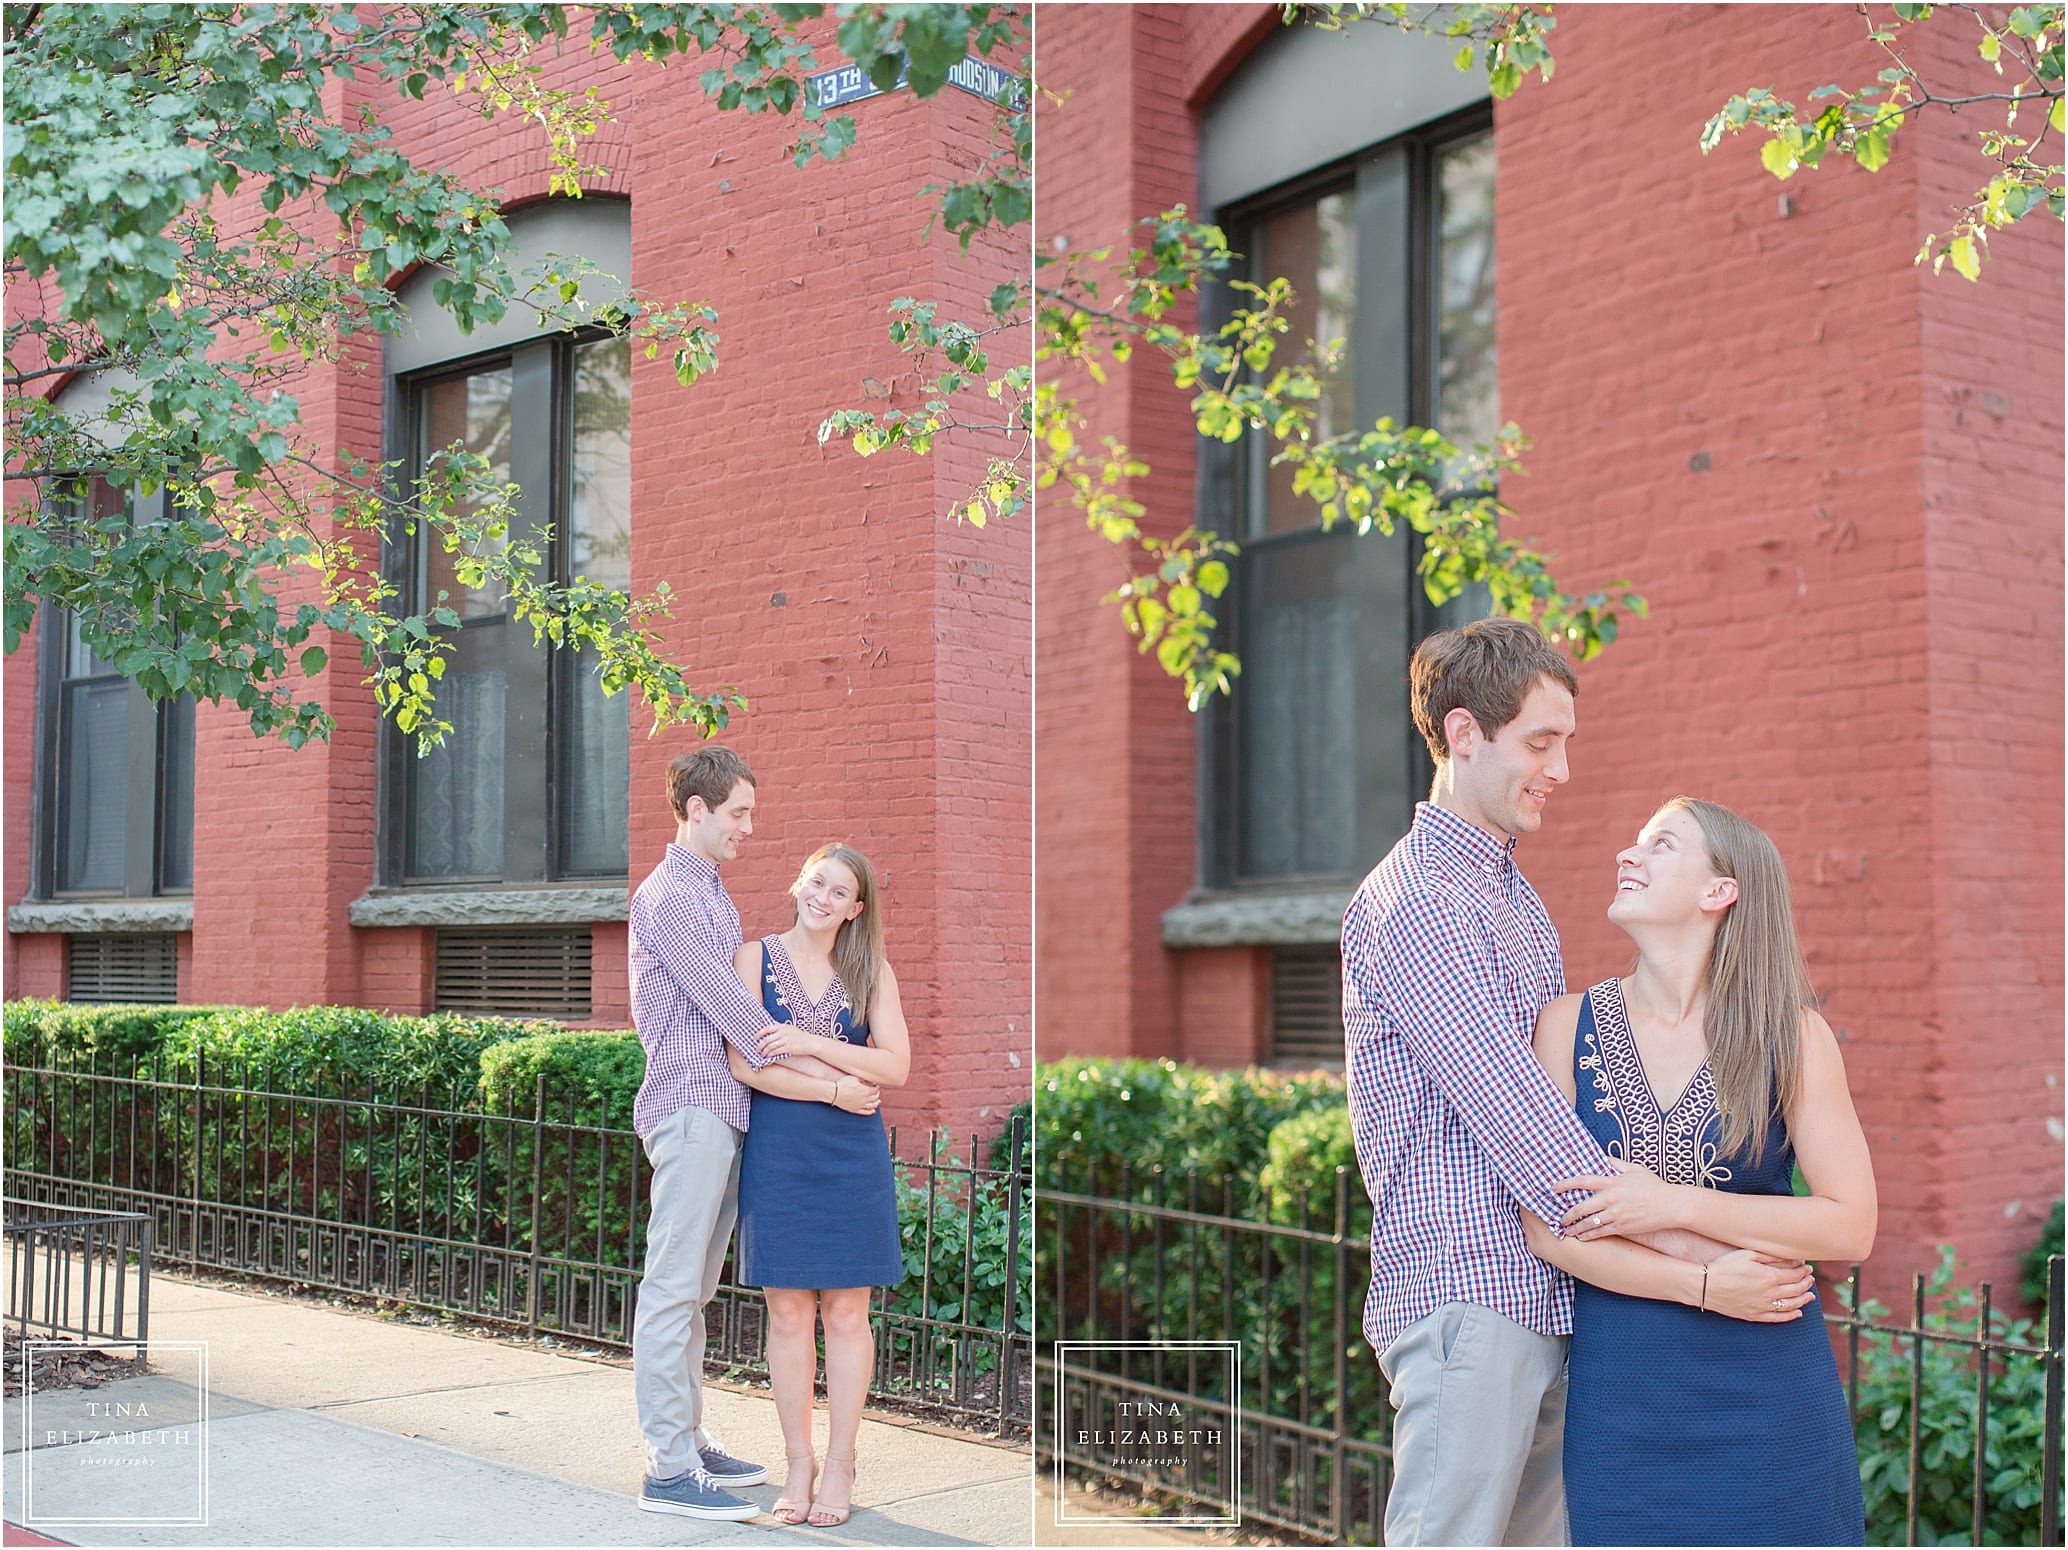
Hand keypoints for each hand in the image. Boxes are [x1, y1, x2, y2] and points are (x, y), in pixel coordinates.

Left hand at [757, 1025, 817, 1060]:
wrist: (810, 1042)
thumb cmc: (799, 1036)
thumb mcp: (790, 1028)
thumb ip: (780, 1029)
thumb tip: (769, 1031)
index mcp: (782, 1026)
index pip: (767, 1028)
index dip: (759, 1034)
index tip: (755, 1038)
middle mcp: (783, 1032)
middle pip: (767, 1039)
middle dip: (760, 1046)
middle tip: (757, 1050)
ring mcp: (786, 1040)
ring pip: (770, 1046)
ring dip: (764, 1052)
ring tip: (762, 1055)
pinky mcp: (788, 1048)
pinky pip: (776, 1051)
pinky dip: (770, 1055)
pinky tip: (768, 1057)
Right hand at [830, 1076, 880, 1114]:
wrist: (833, 1092)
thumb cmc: (843, 1083)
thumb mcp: (855, 1078)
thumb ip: (864, 1079)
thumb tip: (870, 1081)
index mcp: (865, 1090)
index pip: (875, 1089)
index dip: (877, 1087)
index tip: (876, 1085)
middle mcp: (864, 1099)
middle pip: (875, 1098)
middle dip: (877, 1094)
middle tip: (877, 1092)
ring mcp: (860, 1105)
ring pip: (872, 1106)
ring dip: (876, 1103)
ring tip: (878, 1102)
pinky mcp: (854, 1110)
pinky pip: (865, 1112)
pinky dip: (870, 1112)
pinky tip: (873, 1111)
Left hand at [1554, 1157, 1688, 1239]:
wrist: (1673, 1206)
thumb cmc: (1654, 1186)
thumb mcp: (1635, 1169)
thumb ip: (1615, 1163)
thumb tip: (1601, 1157)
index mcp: (1613, 1182)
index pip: (1583, 1181)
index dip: (1566, 1184)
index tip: (1554, 1188)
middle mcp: (1612, 1199)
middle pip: (1582, 1207)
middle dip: (1567, 1214)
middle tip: (1558, 1217)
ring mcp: (1617, 1215)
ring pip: (1589, 1223)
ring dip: (1575, 1227)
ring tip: (1565, 1230)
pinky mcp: (1624, 1227)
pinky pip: (1602, 1233)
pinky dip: (1589, 1235)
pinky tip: (1581, 1237)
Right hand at [1701, 1249, 1814, 1322]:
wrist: (1706, 1286)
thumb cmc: (1724, 1266)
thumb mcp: (1747, 1254)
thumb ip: (1771, 1256)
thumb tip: (1792, 1259)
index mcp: (1770, 1277)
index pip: (1795, 1274)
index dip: (1804, 1271)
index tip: (1808, 1268)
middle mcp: (1770, 1294)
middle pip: (1796, 1289)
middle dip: (1806, 1284)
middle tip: (1810, 1279)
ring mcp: (1764, 1306)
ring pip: (1792, 1305)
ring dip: (1804, 1299)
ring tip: (1810, 1295)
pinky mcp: (1756, 1316)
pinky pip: (1779, 1318)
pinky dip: (1791, 1316)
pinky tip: (1798, 1312)